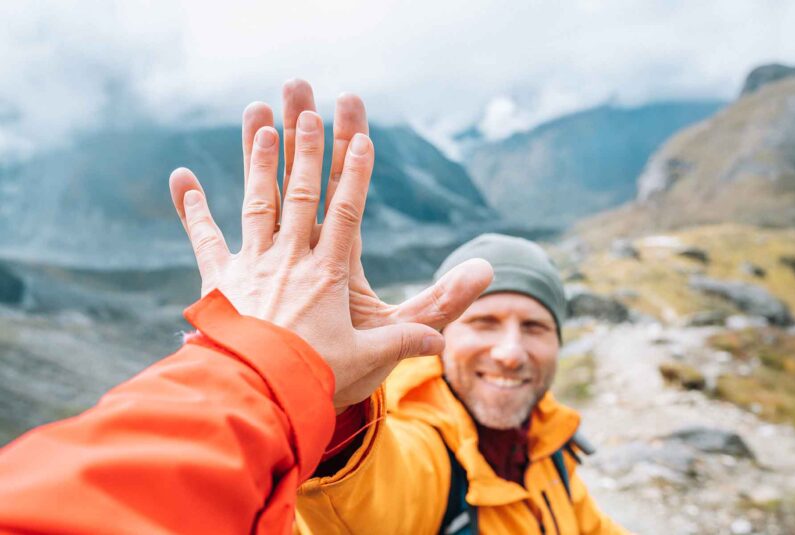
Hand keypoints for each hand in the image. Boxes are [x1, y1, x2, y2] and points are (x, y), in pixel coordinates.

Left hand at [169, 80, 492, 408]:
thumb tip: (443, 341)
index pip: (347, 213)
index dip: (356, 174)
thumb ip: (405, 341)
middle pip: (301, 195)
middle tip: (309, 109)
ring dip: (261, 162)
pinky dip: (193, 209)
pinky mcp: (218, 283)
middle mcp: (289, 260)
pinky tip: (182, 178)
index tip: (363, 138)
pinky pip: (204, 240)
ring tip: (263, 124)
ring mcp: (251, 266)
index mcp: (327, 274)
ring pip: (258, 203)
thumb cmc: (314, 378)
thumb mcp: (368, 361)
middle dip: (308, 150)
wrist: (253, 395)